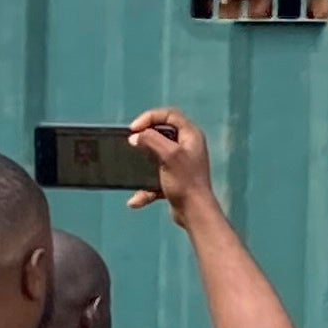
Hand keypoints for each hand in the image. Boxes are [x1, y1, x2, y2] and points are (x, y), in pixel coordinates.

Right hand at [126, 107, 218, 223]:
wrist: (195, 212)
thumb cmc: (186, 182)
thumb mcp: (168, 155)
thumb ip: (151, 140)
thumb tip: (136, 136)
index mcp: (191, 135)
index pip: (169, 114)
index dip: (149, 117)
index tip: (134, 129)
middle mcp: (188, 146)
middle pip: (161, 133)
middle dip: (144, 139)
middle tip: (132, 144)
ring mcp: (181, 163)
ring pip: (155, 156)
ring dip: (142, 164)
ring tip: (133, 169)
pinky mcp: (174, 178)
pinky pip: (154, 177)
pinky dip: (145, 187)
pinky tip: (137, 199)